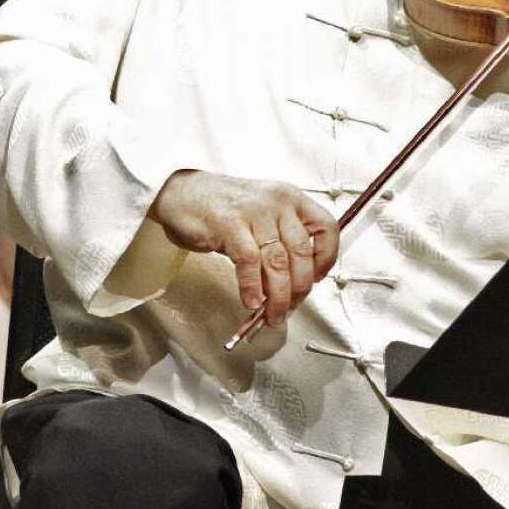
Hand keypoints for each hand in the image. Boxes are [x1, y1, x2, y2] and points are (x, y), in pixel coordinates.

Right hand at [149, 170, 338, 325]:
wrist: (182, 193)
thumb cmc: (224, 208)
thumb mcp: (263, 216)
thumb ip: (281, 243)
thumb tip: (292, 285)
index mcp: (291, 198)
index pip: (326, 228)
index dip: (326, 258)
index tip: (316, 279)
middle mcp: (278, 202)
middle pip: (302, 252)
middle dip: (299, 288)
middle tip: (290, 307)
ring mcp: (254, 212)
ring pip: (278, 262)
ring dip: (278, 296)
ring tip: (272, 315)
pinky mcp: (229, 224)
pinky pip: (249, 263)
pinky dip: (252, 287)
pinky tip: (250, 301)